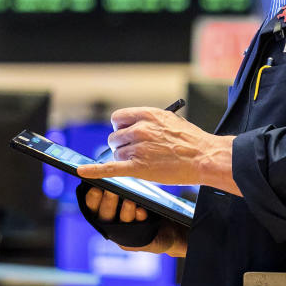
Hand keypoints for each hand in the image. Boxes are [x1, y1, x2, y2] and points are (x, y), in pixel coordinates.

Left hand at [75, 106, 240, 194]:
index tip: (126, 134)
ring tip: (146, 161)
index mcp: (148, 115)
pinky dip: (94, 170)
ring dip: (126, 159)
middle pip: (114, 137)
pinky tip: (81, 170)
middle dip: (122, 145)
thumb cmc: (191, 140)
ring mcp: (138, 148)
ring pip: (117, 154)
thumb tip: (133, 128)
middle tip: (138, 152)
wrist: (204, 157)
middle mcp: (140, 129)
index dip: (120, 128)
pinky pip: (109, 168)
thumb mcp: (170, 121)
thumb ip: (149, 122)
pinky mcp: (138, 168)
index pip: (118, 118)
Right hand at [83, 187, 187, 256]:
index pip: (94, 205)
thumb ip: (123, 183)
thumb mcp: (134, 192)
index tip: (95, 186)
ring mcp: (125, 235)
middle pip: (104, 215)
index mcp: (108, 210)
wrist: (170, 226)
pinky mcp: (139, 243)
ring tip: (130, 200)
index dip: (92, 197)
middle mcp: (113, 224)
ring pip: (121, 223)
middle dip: (107, 202)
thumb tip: (115, 162)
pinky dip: (139, 220)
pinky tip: (142, 211)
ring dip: (125, 211)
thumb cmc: (148, 205)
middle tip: (110, 190)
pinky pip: (137, 233)